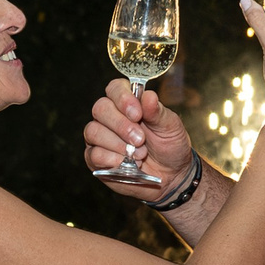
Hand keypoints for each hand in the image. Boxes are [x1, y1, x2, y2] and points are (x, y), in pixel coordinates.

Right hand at [84, 81, 196, 197]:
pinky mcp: (96, 158)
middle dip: (121, 125)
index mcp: (128, 103)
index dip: (123, 98)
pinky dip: (111, 159)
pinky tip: (126, 163)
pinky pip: (94, 154)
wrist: (171, 175)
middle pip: (100, 108)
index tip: (137, 114)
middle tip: (140, 139)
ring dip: (117, 144)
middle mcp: (110, 117)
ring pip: (94, 131)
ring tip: (139, 154)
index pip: (115, 88)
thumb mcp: (170, 127)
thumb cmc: (169, 146)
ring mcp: (100, 137)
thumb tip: (148, 95)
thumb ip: (157, 112)